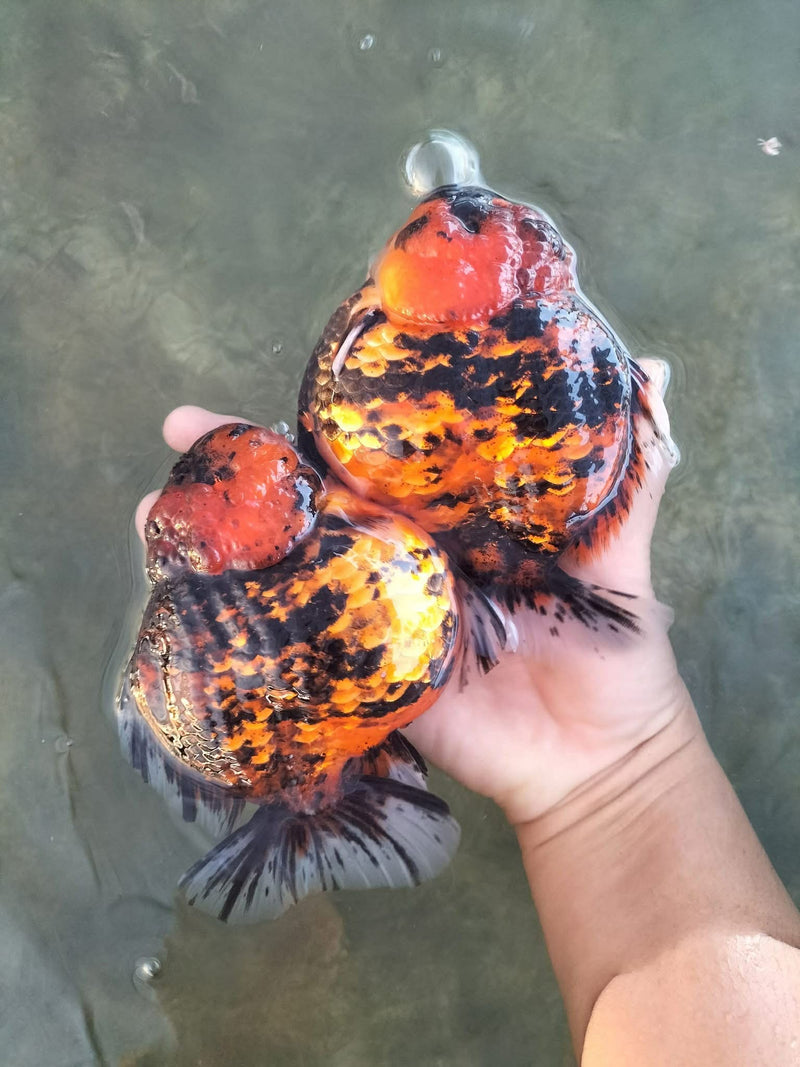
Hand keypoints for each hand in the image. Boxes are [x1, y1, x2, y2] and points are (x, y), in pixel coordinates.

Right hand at [136, 364, 687, 825]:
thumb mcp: (617, 559)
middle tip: (182, 426)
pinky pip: (294, 647)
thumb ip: (626, 482)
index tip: (288, 371)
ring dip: (223, 538)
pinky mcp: (361, 676)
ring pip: (290, 566)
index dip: (335, 413)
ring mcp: (375, 614)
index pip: (384, 454)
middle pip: (316, 502)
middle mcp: (402, 556)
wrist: (595, 761)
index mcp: (453, 518)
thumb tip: (655, 370)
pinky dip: (239, 623)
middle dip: (248, 464)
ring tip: (156, 507)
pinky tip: (183, 596)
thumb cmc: (612, 654)